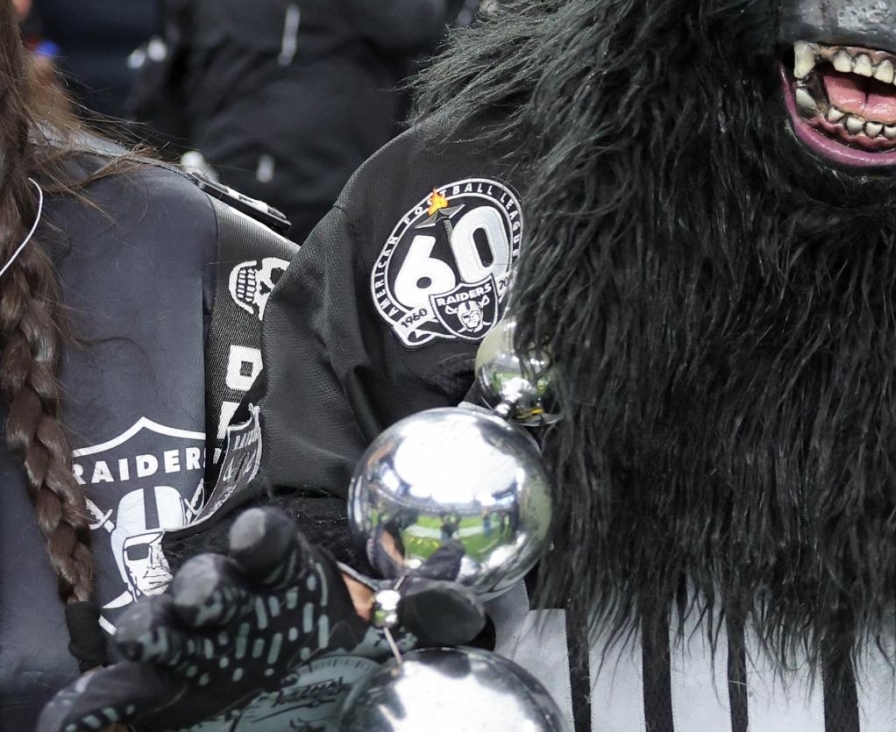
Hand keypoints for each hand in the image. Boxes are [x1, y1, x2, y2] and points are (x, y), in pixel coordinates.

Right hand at [39, 508, 486, 731]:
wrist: (314, 708)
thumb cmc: (346, 657)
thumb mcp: (399, 636)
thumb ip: (434, 613)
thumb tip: (459, 602)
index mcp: (284, 577)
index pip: (270, 546)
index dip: (263, 539)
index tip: (265, 537)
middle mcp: (228, 605)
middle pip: (205, 583)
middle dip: (205, 586)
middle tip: (209, 597)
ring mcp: (185, 650)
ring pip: (152, 629)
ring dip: (151, 631)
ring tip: (154, 641)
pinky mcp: (154, 698)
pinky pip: (113, 695)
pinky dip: (93, 701)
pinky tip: (79, 715)